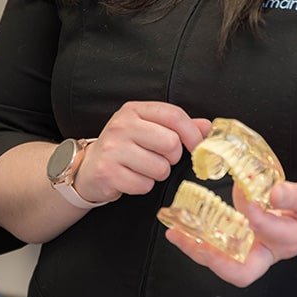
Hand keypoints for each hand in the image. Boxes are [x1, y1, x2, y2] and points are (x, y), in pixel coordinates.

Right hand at [73, 101, 209, 203]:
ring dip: (157, 174)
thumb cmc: (123, 147)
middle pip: (171, 143)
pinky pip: (144, 185)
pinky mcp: (108, 171)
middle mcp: (121, 125)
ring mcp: (113, 148)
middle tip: (160, 158)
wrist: (89, 167)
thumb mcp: (147, 129)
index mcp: (134, 110)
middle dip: (172, 157)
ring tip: (142, 168)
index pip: (173, 115)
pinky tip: (130, 178)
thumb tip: (207, 127)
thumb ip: (177, 126)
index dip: (192, 133)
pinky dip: (142, 186)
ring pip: (160, 168)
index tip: (199, 146)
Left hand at [165, 176, 296, 286]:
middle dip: (213, 260)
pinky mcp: (243, 236)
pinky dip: (198, 235)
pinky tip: (182, 222)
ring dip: (197, 249)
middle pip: (240, 271)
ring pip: (223, 262)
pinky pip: (218, 243)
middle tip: (190, 241)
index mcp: (291, 239)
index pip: (269, 234)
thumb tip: (273, 193)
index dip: (258, 219)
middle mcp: (268, 250)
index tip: (249, 202)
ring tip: (175, 233)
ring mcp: (254, 246)